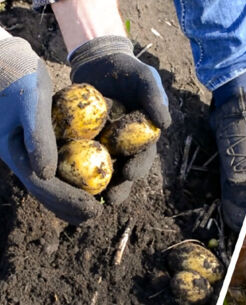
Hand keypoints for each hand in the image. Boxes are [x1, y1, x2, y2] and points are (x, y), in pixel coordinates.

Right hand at [0, 37, 101, 223]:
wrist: (6, 61)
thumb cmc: (20, 77)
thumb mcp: (32, 102)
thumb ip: (38, 136)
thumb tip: (47, 175)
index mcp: (14, 151)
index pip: (44, 186)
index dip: (68, 201)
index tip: (92, 211)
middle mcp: (19, 156)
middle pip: (45, 191)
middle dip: (70, 206)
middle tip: (96, 216)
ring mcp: (25, 151)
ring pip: (48, 183)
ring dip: (69, 198)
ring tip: (92, 209)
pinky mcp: (34, 143)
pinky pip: (53, 167)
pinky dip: (68, 179)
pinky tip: (87, 183)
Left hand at [69, 36, 171, 203]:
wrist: (101, 61)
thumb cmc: (129, 71)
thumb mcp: (145, 78)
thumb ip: (155, 98)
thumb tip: (165, 123)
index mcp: (143, 137)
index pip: (143, 156)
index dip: (138, 167)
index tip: (130, 174)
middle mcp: (124, 146)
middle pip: (122, 172)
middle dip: (118, 188)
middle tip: (109, 198)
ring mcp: (103, 145)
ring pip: (99, 171)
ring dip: (95, 187)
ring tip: (86, 200)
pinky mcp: (82, 140)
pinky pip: (76, 156)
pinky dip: (71, 169)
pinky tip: (62, 179)